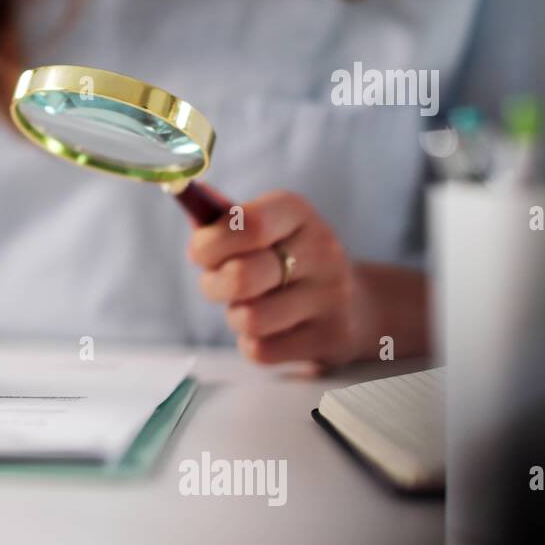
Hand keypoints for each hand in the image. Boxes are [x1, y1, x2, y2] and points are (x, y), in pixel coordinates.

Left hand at [187, 186, 369, 368]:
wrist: (355, 305)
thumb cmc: (286, 260)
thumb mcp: (263, 230)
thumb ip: (221, 218)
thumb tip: (189, 194)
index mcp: (297, 213)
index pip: (249, 225)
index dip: (210, 243)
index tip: (199, 254)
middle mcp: (321, 250)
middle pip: (241, 276)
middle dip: (213, 285)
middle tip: (216, 284)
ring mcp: (331, 295)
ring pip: (250, 319)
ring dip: (235, 317)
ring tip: (247, 307)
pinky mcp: (331, 337)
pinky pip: (262, 350)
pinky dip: (253, 344)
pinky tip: (269, 331)